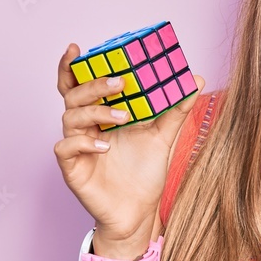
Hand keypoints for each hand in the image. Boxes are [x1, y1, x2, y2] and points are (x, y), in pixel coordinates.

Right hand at [53, 43, 204, 243]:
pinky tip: (103, 145)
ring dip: (95, 111)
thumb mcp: (164, 136)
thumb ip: (176, 109)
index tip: (76, 48)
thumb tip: (196, 79)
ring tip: (123, 117)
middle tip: (119, 81)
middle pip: (74, 95)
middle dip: (93, 84)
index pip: (79, 85)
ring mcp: (76, 147)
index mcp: (100, 114)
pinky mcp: (73, 169)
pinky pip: (65, 148)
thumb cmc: (145, 173)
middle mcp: (85, 127)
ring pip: (70, 117)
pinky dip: (82, 142)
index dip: (72, 66)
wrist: (140, 212)